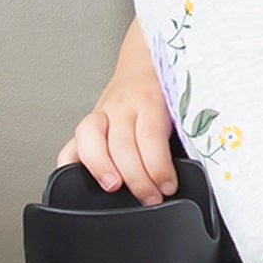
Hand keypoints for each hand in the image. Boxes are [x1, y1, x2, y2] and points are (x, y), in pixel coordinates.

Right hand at [59, 30, 177, 205]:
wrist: (146, 63)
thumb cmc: (167, 90)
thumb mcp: (181, 106)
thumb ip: (183, 133)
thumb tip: (194, 168)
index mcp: (149, 101)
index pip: (150, 138)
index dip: (158, 168)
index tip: (169, 187)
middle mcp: (121, 106)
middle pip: (121, 145)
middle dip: (136, 178)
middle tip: (151, 198)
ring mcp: (101, 114)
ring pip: (90, 139)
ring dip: (100, 168)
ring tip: (113, 188)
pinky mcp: (89, 126)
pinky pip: (70, 144)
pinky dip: (69, 164)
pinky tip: (76, 180)